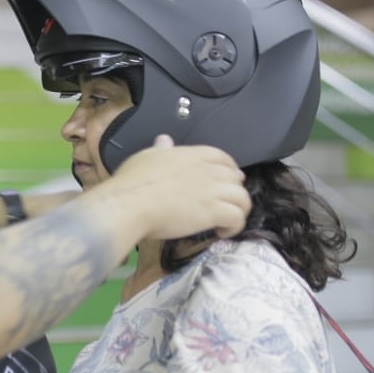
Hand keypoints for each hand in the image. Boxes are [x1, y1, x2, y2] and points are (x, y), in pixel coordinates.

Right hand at [100, 135, 249, 239]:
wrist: (131, 204)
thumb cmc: (133, 182)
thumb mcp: (145, 158)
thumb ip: (160, 150)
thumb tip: (164, 140)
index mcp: (191, 155)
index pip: (222, 157)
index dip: (230, 168)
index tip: (229, 179)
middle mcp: (207, 170)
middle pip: (235, 178)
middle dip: (235, 191)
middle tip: (226, 204)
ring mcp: (212, 191)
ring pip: (242, 198)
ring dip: (239, 210)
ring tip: (227, 222)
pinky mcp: (213, 211)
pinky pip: (237, 217)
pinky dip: (235, 226)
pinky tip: (223, 232)